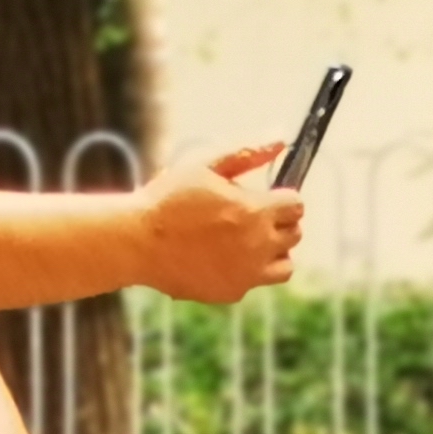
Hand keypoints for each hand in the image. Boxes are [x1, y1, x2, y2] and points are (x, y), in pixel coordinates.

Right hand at [135, 145, 302, 304]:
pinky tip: (221, 258)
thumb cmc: (168, 199)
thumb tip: (282, 141)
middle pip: (294, 234)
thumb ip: (248, 154)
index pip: (296, 206)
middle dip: (279, 222)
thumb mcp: (206, 166)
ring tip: (246, 241)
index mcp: (255, 212)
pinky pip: (254, 282)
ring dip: (273, 251)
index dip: (282, 197)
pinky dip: (246, 271)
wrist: (136, 242)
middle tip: (251, 216)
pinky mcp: (231, 293)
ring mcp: (247, 274)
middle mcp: (258, 246)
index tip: (266, 197)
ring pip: (284, 266)